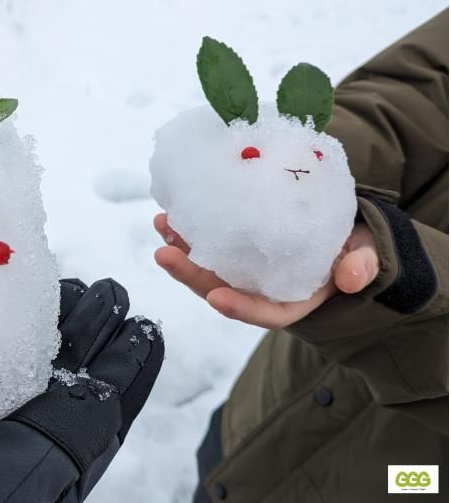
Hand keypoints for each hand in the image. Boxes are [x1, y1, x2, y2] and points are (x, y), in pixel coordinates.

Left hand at [153, 213, 379, 328]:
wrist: (344, 227)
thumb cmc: (353, 246)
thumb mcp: (365, 253)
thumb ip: (362, 265)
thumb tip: (353, 277)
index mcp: (292, 299)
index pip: (265, 313)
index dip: (241, 308)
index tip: (216, 297)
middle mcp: (261, 288)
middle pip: (221, 289)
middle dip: (191, 276)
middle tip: (165, 255)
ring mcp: (244, 268)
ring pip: (207, 266)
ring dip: (180, 249)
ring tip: (162, 223)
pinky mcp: (234, 246)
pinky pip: (206, 243)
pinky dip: (187, 231)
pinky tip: (170, 214)